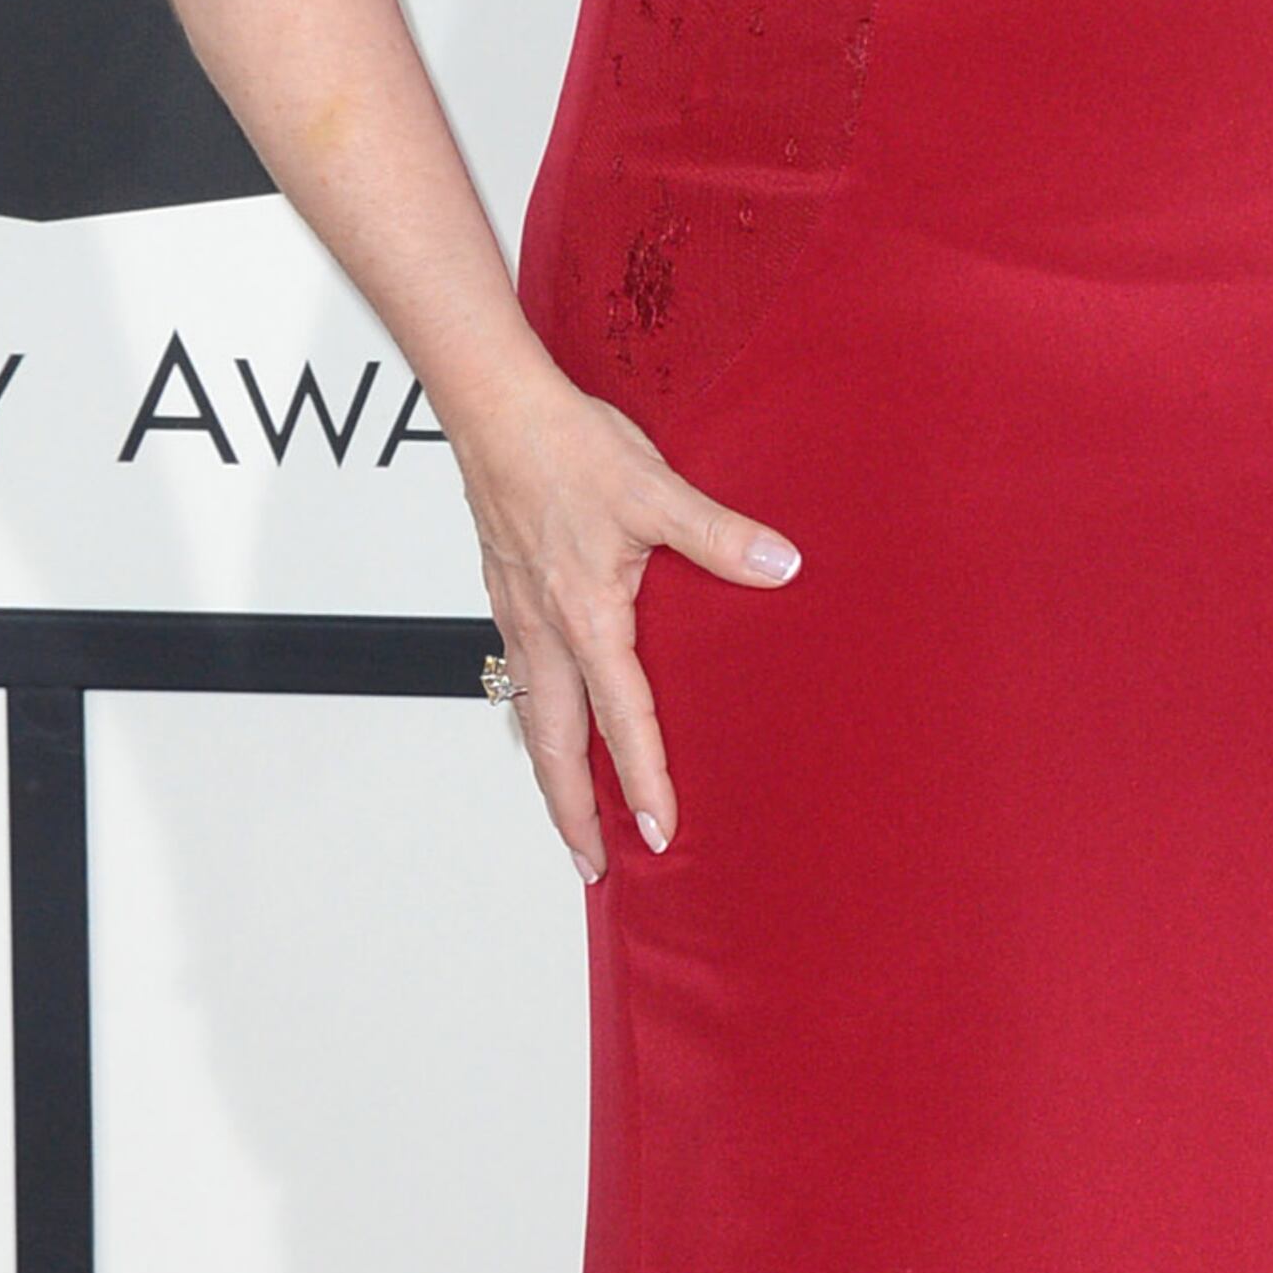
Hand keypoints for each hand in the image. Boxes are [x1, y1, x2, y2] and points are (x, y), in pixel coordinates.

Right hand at [463, 360, 797, 876]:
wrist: (492, 407)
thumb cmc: (564, 445)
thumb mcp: (654, 489)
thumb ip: (719, 535)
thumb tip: (780, 566)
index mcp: (584, 617)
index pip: (621, 721)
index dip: (643, 783)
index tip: (657, 836)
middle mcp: (543, 631)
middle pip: (556, 748)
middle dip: (572, 815)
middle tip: (592, 866)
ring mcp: (517, 616)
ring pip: (533, 718)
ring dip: (551, 774)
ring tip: (569, 815)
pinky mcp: (506, 595)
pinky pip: (521, 679)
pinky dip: (536, 720)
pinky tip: (551, 719)